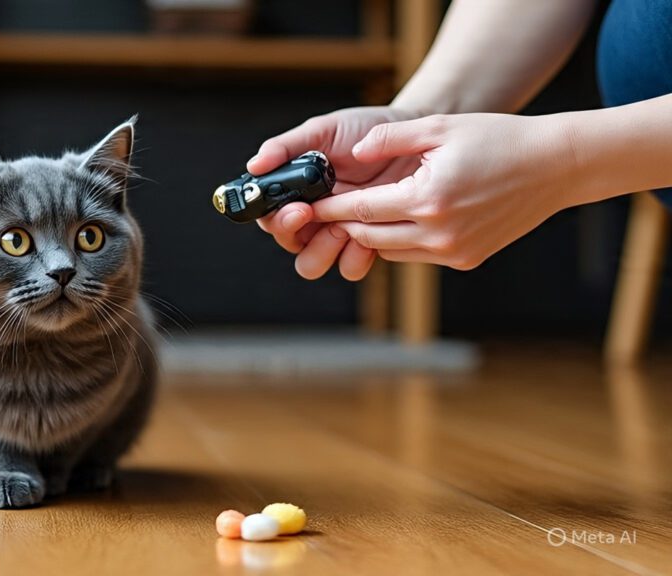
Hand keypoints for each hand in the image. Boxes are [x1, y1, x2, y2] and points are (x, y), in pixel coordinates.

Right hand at [249, 107, 423, 279]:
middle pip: (288, 244)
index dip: (275, 218)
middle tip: (313, 214)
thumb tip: (254, 166)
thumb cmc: (362, 130)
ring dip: (323, 249)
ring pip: (312, 264)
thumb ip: (286, 147)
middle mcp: (311, 217)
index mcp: (293, 192)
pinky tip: (370, 232)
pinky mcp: (366, 244)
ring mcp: (337, 232)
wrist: (411, 136)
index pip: (268, 216)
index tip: (296, 207)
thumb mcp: (323, 131)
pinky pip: (349, 267)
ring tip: (345, 224)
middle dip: (294, 235)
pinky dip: (355, 256)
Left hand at [313, 113, 574, 270]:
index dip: (331, 208)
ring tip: (354, 216)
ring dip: (371, 235)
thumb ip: (390, 139)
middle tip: (324, 213)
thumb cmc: (497, 139)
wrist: (554, 166)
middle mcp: (438, 233)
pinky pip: (417, 255)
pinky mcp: (466, 260)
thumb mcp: (439, 127)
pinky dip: (400, 241)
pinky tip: (395, 222)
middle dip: (344, 225)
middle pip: (369, 237)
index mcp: (427, 199)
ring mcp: (453, 252)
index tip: (309, 205)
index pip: (361, 211)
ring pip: (391, 250)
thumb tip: (353, 154)